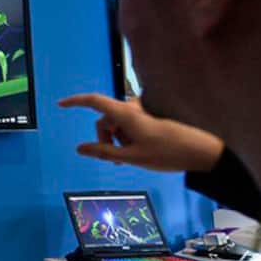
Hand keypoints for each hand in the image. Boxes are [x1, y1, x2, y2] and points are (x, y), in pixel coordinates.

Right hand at [58, 93, 223, 172]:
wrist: (199, 151)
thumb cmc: (166, 153)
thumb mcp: (131, 157)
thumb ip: (103, 152)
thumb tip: (79, 148)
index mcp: (125, 114)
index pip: (94, 101)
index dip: (76, 101)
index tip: (61, 104)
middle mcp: (131, 109)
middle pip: (104, 119)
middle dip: (104, 138)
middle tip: (115, 160)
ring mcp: (141, 112)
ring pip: (116, 124)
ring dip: (117, 140)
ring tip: (132, 157)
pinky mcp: (149, 118)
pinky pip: (128, 125)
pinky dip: (127, 137)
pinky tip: (139, 151)